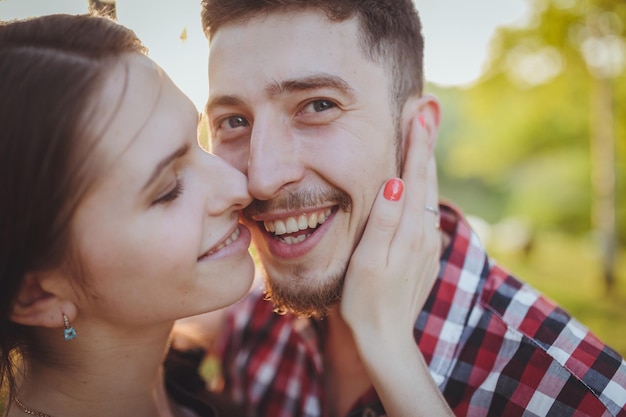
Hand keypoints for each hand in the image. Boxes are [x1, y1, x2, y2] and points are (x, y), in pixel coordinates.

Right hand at [341, 115, 440, 341]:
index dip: (416, 144)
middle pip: (427, 180)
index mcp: (410, 231)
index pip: (414, 176)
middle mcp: (425, 234)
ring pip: (430, 194)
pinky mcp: (426, 254)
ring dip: (426, 164)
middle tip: (426, 112)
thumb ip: (383, 221)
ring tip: (424, 138)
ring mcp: (428, 245)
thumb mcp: (368, 261)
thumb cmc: (366, 301)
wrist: (385, 339)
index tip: (419, 113)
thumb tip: (395, 181)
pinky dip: (424, 188)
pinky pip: (427, 211)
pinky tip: (418, 182)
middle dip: (426, 144)